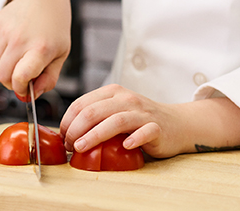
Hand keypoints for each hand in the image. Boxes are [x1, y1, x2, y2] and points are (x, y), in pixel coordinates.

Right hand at [0, 0, 70, 98]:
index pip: (20, 78)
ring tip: (20, 55)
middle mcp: (21, 39)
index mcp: (40, 49)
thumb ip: (49, 79)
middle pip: (3, 76)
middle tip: (22, 75)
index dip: (20, 89)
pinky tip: (11, 43)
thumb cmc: (53, 28)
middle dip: (11, 82)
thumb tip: (32, 95)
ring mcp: (6, 31)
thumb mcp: (61, 55)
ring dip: (6, 66)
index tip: (24, 89)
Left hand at [59, 84, 239, 157]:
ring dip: (95, 135)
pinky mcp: (157, 127)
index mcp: (112, 92)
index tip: (62, 137)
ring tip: (81, 147)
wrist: (176, 124)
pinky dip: (134, 138)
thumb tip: (66, 132)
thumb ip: (95, 116)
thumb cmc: (139, 120)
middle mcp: (126, 99)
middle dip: (76, 129)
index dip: (68, 121)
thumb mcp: (115, 111)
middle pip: (94, 111)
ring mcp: (142, 112)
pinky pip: (145, 131)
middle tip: (69, 145)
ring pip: (116, 120)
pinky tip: (125, 146)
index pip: (82, 103)